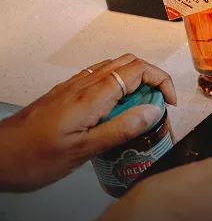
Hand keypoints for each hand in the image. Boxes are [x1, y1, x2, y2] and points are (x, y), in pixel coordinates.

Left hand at [0, 54, 176, 191]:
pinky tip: (114, 112)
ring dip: (135, 81)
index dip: (161, 82)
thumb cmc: (33, 158)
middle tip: (159, 105)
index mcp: (92, 96)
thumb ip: (120, 129)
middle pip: (128, 62)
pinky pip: (99, 78)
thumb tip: (153, 112)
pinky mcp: (65, 94)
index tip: (168, 104)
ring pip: (114, 68)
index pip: (138, 70)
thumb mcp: (82, 151)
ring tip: (140, 110)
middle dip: (152, 78)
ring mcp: (72, 87)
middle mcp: (83, 85)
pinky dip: (117, 87)